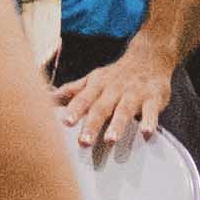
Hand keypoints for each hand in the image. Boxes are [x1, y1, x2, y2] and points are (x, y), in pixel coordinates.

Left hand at [56, 48, 176, 150]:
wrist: (149, 57)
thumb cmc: (116, 75)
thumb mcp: (93, 80)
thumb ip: (72, 91)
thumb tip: (46, 99)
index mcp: (98, 84)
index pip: (84, 98)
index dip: (75, 110)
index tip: (66, 123)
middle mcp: (115, 88)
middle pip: (102, 107)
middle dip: (92, 124)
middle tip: (84, 142)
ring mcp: (135, 93)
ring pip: (124, 110)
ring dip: (118, 125)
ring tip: (111, 140)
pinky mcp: (153, 98)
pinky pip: (151, 111)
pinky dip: (149, 121)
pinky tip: (146, 133)